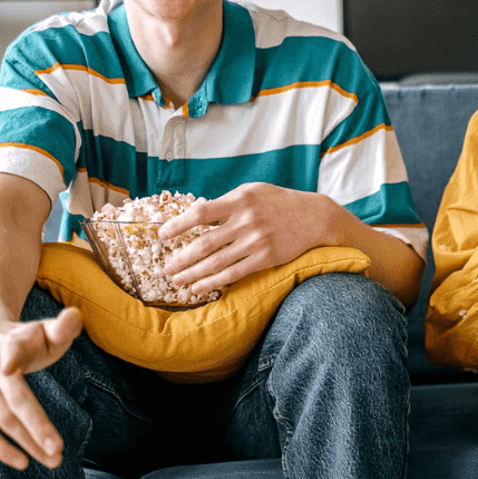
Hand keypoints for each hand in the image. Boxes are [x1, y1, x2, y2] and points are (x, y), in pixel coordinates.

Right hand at [0, 308, 82, 469]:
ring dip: (28, 444)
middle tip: (59, 450)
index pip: (11, 350)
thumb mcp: (43, 330)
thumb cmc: (24, 338)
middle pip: (14, 400)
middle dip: (37, 426)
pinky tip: (24, 462)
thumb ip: (62, 327)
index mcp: (10, 343)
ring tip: (53, 460)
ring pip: (2, 421)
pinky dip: (2, 449)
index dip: (11, 357)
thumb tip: (76, 316)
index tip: (10, 365)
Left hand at [158, 183, 333, 294]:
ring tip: (177, 281)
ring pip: (216, 262)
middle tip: (167, 268)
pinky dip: (213, 282)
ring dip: (193, 274)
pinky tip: (200, 287)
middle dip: (181, 258)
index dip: (177, 225)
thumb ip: (227, 202)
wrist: (314, 216)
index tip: (163, 235)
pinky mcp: (266, 258)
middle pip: (204, 244)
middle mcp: (246, 221)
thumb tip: (197, 214)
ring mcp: (256, 241)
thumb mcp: (253, 191)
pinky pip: (234, 273)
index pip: (200, 213)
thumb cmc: (279, 202)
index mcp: (239, 200)